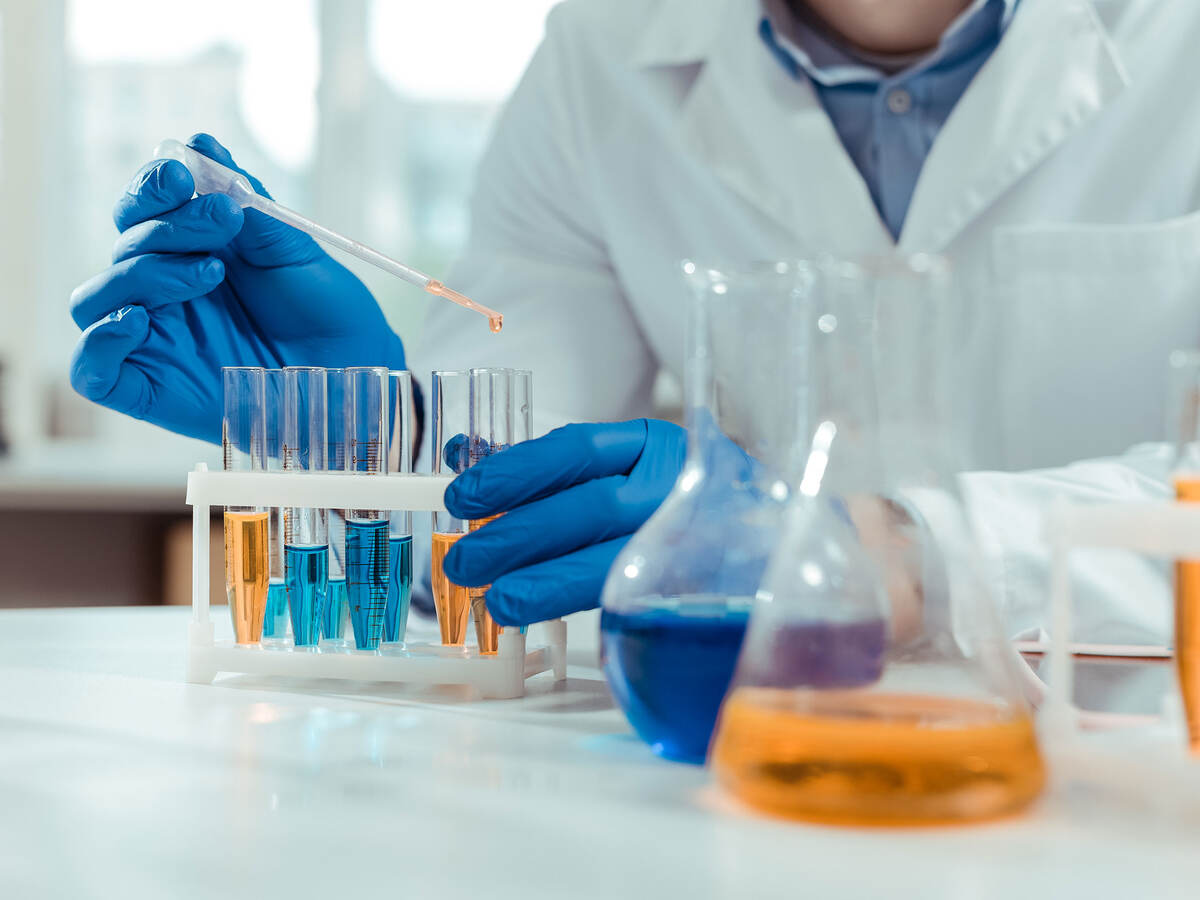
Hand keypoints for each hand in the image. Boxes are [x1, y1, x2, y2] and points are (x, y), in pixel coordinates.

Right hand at [69, 133, 404, 442]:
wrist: (356, 370)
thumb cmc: (327, 312)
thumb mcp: (290, 247)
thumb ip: (243, 201)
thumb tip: (200, 142)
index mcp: (191, 252)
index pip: (141, 210)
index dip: (151, 187)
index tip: (185, 175)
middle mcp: (163, 294)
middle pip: (122, 247)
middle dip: (167, 227)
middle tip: (223, 222)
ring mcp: (153, 341)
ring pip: (95, 298)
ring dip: (142, 273)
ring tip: (209, 272)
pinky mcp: (148, 390)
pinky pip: (92, 370)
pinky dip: (99, 342)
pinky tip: (136, 320)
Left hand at [441, 419, 687, 625]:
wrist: (750, 534)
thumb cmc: (666, 498)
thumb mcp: (619, 465)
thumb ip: (545, 466)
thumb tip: (460, 454)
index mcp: (655, 446)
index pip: (578, 451)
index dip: (515, 472)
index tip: (463, 495)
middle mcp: (677, 488)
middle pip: (591, 508)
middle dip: (518, 536)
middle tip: (465, 560)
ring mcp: (690, 539)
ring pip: (611, 560)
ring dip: (543, 582)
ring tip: (496, 599)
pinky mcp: (693, 585)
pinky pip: (627, 595)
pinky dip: (573, 603)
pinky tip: (536, 610)